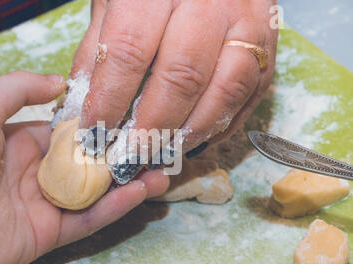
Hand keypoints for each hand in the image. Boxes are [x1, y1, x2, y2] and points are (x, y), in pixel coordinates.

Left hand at [0, 71, 168, 263]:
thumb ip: (19, 87)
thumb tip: (61, 81)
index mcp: (27, 143)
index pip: (73, 131)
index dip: (102, 123)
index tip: (133, 115)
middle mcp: (42, 172)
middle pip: (91, 162)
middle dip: (123, 155)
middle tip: (156, 146)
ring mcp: (49, 204)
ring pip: (97, 192)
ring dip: (129, 182)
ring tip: (161, 171)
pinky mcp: (52, 233)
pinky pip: (90, 219)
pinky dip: (116, 207)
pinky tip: (140, 192)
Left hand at [72, 0, 277, 153]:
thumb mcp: (114, 0)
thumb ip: (98, 48)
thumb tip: (83, 106)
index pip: (129, 53)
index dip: (109, 100)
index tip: (95, 133)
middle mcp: (210, 3)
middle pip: (181, 77)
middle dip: (152, 127)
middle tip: (130, 157)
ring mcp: (247, 22)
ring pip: (224, 90)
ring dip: (190, 133)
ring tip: (163, 154)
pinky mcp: (270, 43)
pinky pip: (249, 94)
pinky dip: (221, 125)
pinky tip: (195, 139)